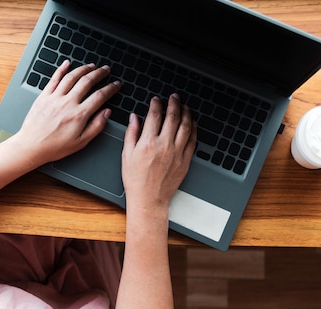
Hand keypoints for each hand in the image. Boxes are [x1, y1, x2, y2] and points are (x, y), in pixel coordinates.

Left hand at [13, 60, 120, 166]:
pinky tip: (67, 63)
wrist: (31, 146)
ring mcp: (55, 98)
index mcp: (79, 115)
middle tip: (106, 70)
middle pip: (87, 81)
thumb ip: (96, 126)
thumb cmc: (55, 147)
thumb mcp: (81, 142)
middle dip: (99, 73)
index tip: (116, 85)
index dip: (111, 88)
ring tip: (92, 66)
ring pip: (72, 77)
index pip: (100, 96)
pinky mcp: (44, 96)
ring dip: (84, 69)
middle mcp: (67, 103)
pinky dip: (61, 69)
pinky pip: (54, 78)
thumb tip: (106, 113)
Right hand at [121, 94, 196, 210]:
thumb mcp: (126, 155)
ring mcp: (177, 153)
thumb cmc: (136, 180)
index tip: (156, 100)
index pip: (154, 115)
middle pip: (172, 117)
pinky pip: (192, 140)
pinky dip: (193, 129)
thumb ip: (131, 134)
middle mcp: (164, 145)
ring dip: (186, 113)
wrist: (149, 199)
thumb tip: (134, 118)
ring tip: (184, 106)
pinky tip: (192, 123)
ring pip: (185, 126)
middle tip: (174, 97)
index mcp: (148, 143)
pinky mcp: (185, 161)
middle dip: (174, 103)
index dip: (156, 104)